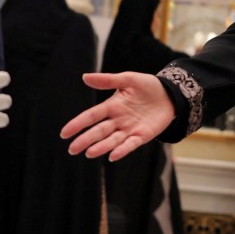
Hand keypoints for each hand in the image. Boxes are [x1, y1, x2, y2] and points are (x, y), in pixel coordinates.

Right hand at [60, 71, 174, 160]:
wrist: (170, 94)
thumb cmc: (147, 86)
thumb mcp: (128, 79)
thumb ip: (107, 80)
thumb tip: (84, 77)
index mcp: (112, 106)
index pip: (91, 116)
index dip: (78, 124)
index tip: (64, 133)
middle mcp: (118, 120)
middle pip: (98, 131)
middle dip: (85, 140)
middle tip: (72, 149)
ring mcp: (129, 129)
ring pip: (111, 140)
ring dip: (100, 147)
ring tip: (89, 153)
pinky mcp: (142, 136)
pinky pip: (130, 144)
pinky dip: (121, 150)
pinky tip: (112, 156)